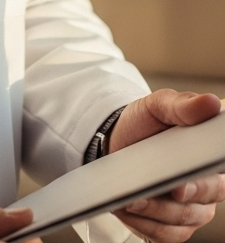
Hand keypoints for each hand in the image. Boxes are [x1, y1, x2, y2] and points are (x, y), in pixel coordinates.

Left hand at [109, 89, 224, 242]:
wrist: (117, 142)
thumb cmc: (144, 124)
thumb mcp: (158, 106)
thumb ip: (182, 105)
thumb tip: (211, 103)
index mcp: (210, 161)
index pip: (218, 177)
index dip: (203, 184)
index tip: (182, 186)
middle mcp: (207, 190)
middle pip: (200, 204)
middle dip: (174, 200)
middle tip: (150, 192)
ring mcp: (190, 212)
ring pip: (180, 222)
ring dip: (154, 212)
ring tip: (130, 199)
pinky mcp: (170, 227)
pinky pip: (164, 235)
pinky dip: (145, 224)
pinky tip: (128, 210)